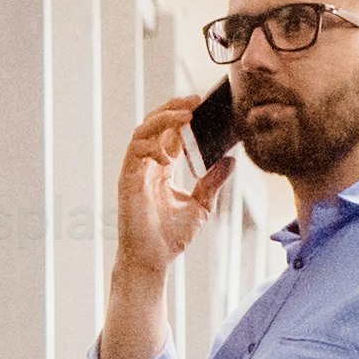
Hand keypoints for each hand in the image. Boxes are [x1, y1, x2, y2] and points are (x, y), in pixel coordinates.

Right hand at [113, 90, 219, 277]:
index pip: (169, 132)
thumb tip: (230, 160)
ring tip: (185, 116)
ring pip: (142, 131)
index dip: (182, 114)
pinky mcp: (128, 180)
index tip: (201, 104)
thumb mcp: (202, 205)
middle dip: (172, 108)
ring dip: (163, 119)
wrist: (154, 259)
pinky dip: (153, 146)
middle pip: (153, 124)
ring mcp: (135, 171)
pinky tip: (170, 155)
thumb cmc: (171, 236)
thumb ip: (213, 181)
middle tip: (195, 100)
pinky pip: (135, 152)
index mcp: (161, 168)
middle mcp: (147, 165)